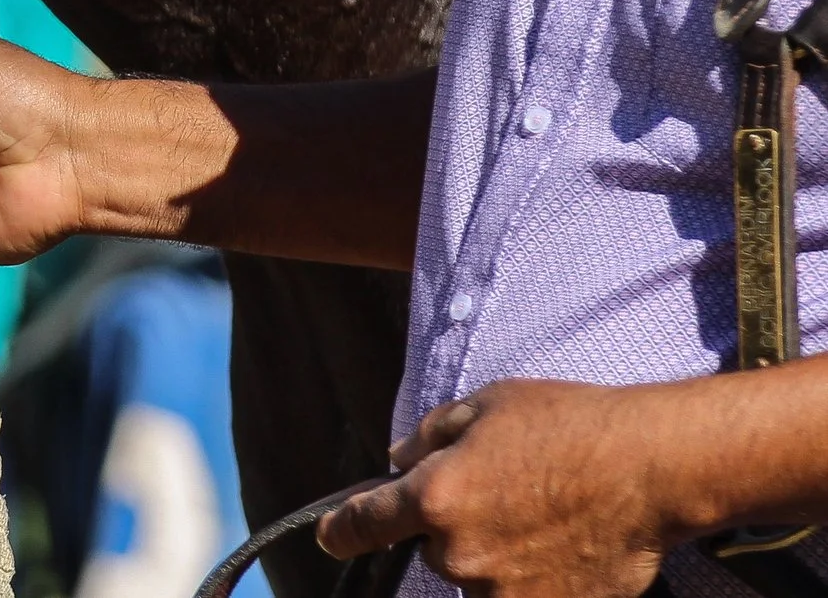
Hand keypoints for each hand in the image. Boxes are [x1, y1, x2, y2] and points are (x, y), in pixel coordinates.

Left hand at [317, 381, 671, 597]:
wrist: (652, 470)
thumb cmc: (569, 425)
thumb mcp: (485, 405)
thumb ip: (428, 438)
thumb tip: (397, 463)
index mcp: (436, 497)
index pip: (363, 525)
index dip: (340, 531)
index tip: (331, 538)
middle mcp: (461, 553)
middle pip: (433, 550)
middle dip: (455, 527)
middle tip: (508, 494)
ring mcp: (505, 593)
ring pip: (477, 577)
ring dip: (496, 556)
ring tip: (545, 518)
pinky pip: (519, 594)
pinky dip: (532, 576)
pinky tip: (564, 544)